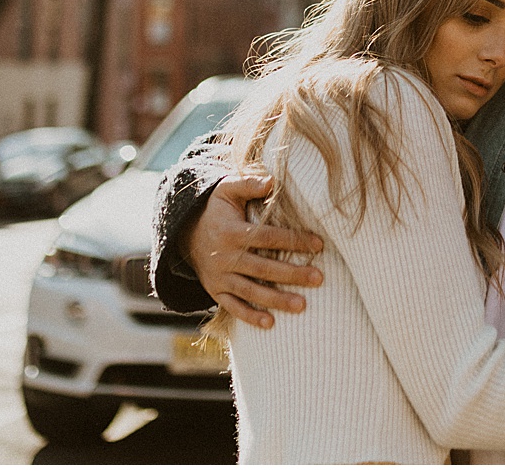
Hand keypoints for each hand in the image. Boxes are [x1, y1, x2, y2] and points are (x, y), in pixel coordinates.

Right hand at [187, 174, 324, 327]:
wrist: (184, 232)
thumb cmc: (216, 208)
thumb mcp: (227, 189)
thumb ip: (249, 183)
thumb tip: (273, 181)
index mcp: (231, 233)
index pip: (268, 238)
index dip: (293, 241)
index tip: (319, 244)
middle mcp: (224, 257)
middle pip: (263, 269)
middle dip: (292, 274)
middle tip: (319, 278)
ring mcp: (219, 277)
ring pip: (251, 291)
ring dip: (277, 300)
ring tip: (302, 305)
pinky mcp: (215, 291)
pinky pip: (233, 307)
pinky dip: (250, 317)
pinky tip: (270, 324)